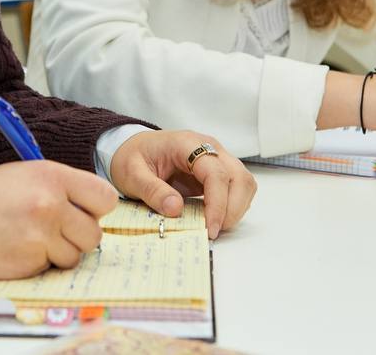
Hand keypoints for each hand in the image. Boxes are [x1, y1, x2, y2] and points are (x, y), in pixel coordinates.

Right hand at [0, 160, 117, 279]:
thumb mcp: (21, 175)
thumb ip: (57, 188)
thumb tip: (88, 208)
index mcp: (51, 175)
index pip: (104, 197)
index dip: (95, 208)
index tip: (82, 212)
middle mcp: (50, 203)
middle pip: (94, 233)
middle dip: (77, 236)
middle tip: (52, 231)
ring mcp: (40, 236)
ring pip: (74, 256)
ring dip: (57, 253)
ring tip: (27, 239)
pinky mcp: (27, 263)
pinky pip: (49, 268)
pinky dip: (36, 264)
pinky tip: (12, 249)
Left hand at [108, 130, 255, 239]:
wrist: (132, 147)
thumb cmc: (132, 157)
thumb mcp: (132, 175)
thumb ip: (152, 191)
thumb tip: (176, 209)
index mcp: (187, 143)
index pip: (216, 172)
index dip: (218, 202)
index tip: (210, 227)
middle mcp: (208, 147)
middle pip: (239, 176)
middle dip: (232, 208)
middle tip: (213, 231)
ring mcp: (216, 158)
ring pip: (244, 182)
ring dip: (236, 208)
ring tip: (214, 226)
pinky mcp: (217, 171)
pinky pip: (237, 188)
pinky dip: (232, 206)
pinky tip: (215, 218)